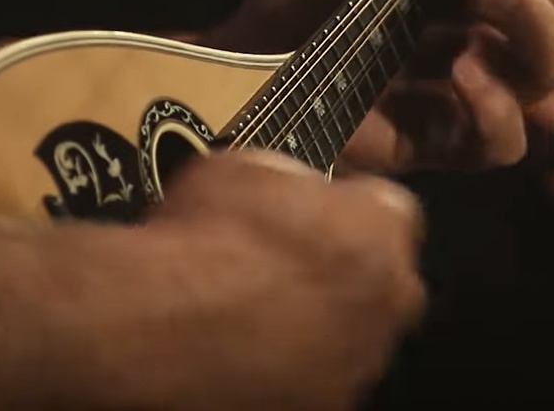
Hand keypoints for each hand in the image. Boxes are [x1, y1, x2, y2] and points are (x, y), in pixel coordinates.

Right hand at [135, 150, 424, 409]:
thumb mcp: (245, 167)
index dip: (348, 205)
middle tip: (283, 262)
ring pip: (350, 333)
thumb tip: (288, 185)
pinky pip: (316, 376)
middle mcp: (388, 300)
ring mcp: (359, 361)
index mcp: (380, 230)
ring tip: (254, 310)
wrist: (163, 321)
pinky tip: (245, 348)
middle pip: (381, 277)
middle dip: (343, 268)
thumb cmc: (204, 239)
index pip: (390, 208)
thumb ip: (292, 179)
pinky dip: (291, 365)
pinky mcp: (323, 404)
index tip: (316, 207)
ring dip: (317, 320)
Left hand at [209, 0, 553, 175]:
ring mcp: (466, 90)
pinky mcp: (440, 142)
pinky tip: (459, 74)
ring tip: (478, 9)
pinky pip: (507, 142)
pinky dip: (496, 108)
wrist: (238, 75)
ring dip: (536, 31)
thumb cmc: (291, 3)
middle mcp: (480, 32)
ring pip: (553, 71)